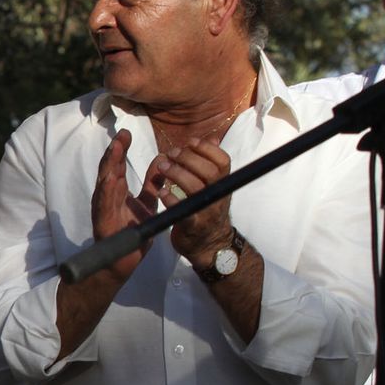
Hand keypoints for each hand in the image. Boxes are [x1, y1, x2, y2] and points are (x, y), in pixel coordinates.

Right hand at [92, 129, 156, 280]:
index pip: (117, 165)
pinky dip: (106, 191)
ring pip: (104, 183)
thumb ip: (153, 183)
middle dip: (114, 151)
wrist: (123, 261)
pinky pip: (104, 205)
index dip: (120, 149)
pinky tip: (110, 179)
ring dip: (108, 166)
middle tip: (121, 134)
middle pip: (108, 169)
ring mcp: (103, 209)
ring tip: (114, 149)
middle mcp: (107, 197)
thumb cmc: (132, 233)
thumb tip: (162, 160)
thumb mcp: (147, 203)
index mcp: (116, 192)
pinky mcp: (103, 222)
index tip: (126, 133)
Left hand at [147, 139, 233, 263]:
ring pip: (196, 187)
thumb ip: (210, 163)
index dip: (206, 148)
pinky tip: (162, 192)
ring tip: (162, 168)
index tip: (188, 142)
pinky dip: (172, 199)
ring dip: (177, 174)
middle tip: (170, 154)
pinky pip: (184, 210)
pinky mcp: (193, 225)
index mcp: (222, 184)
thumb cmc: (207, 211)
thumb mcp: (213, 186)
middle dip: (188, 158)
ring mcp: (207, 211)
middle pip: (209, 170)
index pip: (223, 160)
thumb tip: (214, 138)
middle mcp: (218, 195)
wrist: (209, 245)